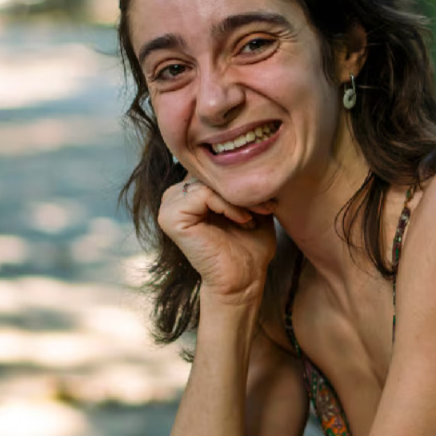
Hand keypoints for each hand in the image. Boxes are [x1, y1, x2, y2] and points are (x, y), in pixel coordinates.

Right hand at [157, 176, 276, 304]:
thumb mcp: (250, 205)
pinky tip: (242, 221)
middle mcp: (174, 196)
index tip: (267, 202)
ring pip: (208, 182)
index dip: (240, 181)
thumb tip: (251, 155)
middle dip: (241, 188)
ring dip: (237, 198)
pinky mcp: (169, 218)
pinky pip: (202, 194)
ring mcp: (168, 206)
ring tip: (252, 217)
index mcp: (189, 192)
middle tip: (265, 207)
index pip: (214, 167)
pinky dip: (227, 206)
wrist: (243, 280)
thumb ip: (242, 182)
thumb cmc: (248, 246)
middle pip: (210, 172)